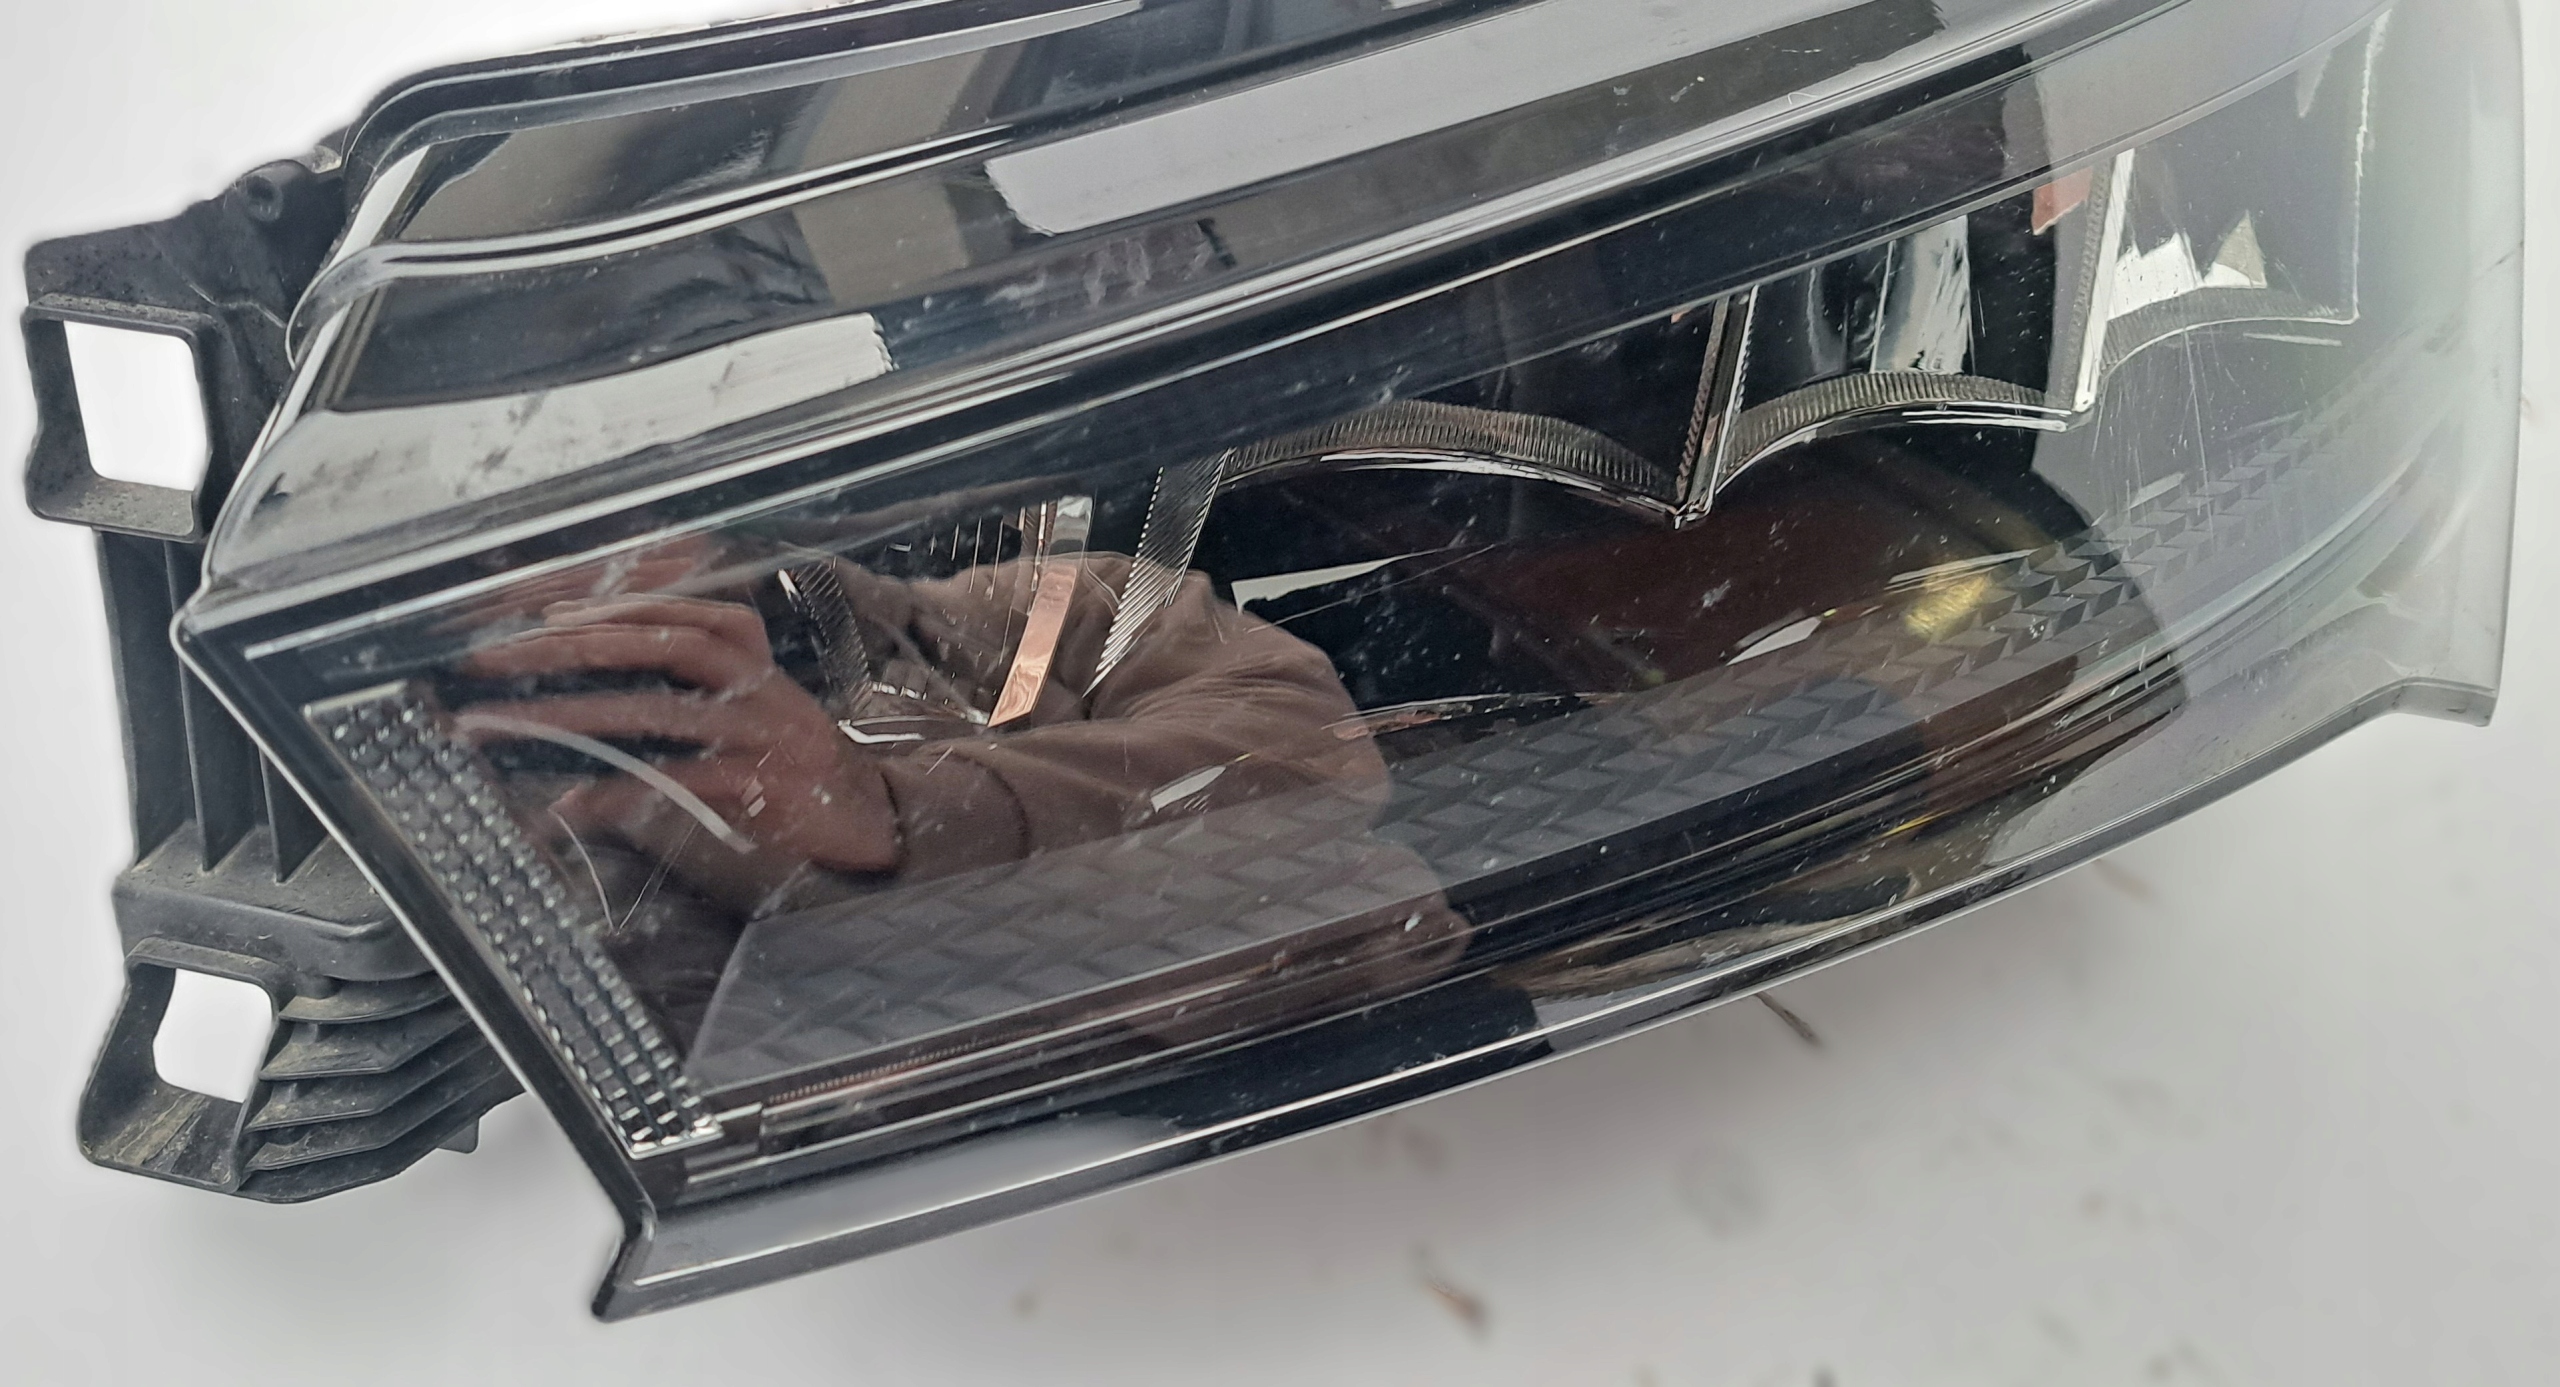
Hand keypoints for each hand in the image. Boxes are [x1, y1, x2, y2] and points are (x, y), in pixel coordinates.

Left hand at [462, 594, 899, 906]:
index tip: (544, 615)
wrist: (873, 819)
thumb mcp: (750, 711)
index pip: (679, 610)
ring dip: (575, 716)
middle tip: (499, 655)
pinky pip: (676, 781)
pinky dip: (618, 792)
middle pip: (664, 642)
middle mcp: (761, 684)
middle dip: (576, 643)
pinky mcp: (761, 786)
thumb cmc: (793, 766)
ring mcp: (763, 734)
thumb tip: (590, 691)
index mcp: (755, 658)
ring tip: (506, 724)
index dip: (611, 607)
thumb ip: (687, 692)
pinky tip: (568, 805)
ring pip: (660, 710)